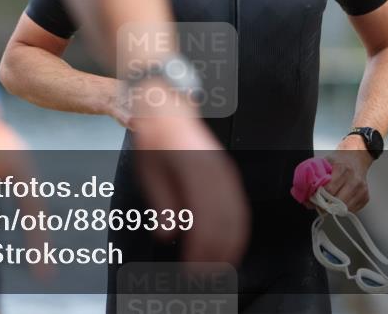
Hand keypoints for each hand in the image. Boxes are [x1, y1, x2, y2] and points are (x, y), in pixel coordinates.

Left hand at [133, 113, 248, 265]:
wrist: (169, 111)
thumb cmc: (155, 143)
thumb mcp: (148, 171)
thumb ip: (161, 203)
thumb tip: (169, 235)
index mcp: (192, 168)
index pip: (203, 215)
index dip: (201, 247)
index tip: (191, 268)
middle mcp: (215, 169)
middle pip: (224, 219)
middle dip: (217, 252)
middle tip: (204, 275)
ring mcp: (225, 171)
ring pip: (237, 214)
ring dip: (230, 244)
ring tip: (219, 267)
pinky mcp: (229, 175)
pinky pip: (239, 206)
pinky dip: (237, 230)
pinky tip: (230, 246)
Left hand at [321, 135, 374, 212]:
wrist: (356, 156)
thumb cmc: (339, 160)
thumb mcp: (325, 163)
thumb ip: (315, 177)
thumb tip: (306, 195)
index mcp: (342, 169)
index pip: (329, 190)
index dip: (319, 196)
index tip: (314, 198)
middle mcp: (354, 179)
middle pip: (338, 201)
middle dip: (326, 205)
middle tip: (320, 203)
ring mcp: (361, 189)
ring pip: (345, 208)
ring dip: (335, 208)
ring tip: (329, 203)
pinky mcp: (365, 196)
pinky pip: (352, 210)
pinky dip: (343, 209)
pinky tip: (339, 202)